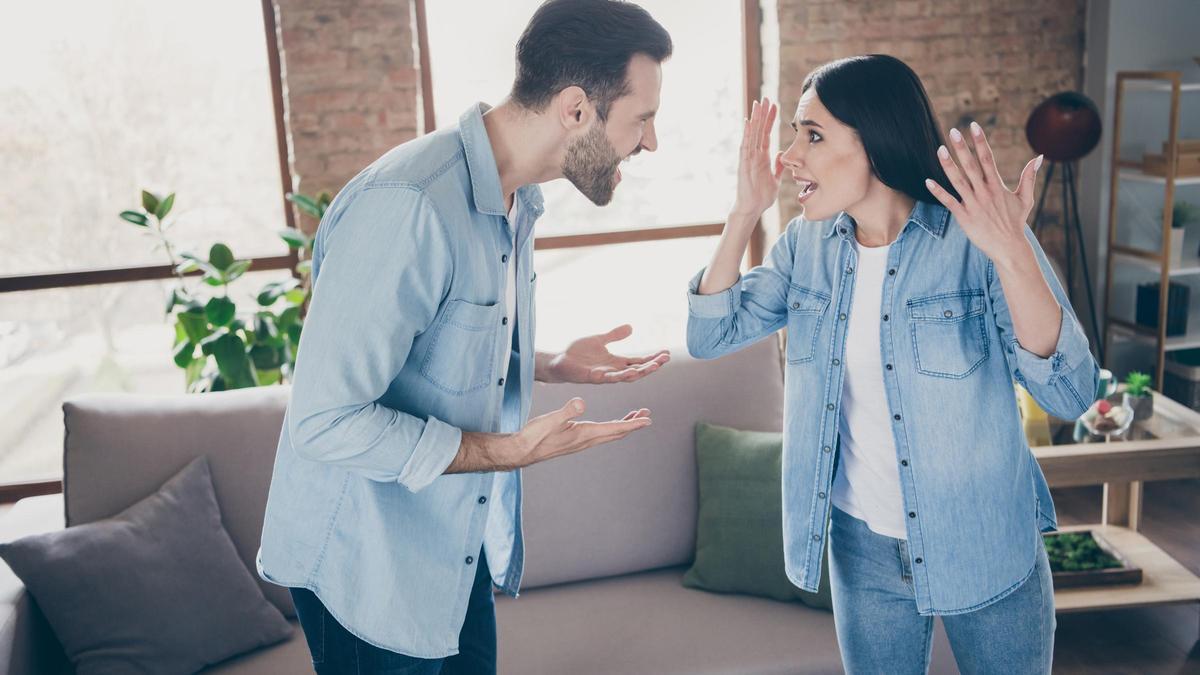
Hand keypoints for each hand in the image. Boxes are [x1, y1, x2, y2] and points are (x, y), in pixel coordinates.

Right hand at [513, 398, 651, 467]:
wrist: (521, 450)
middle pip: (616, 433)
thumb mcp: (550, 420)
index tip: (648, 420)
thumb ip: (567, 411)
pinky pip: (599, 435)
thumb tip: (582, 402)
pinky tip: (609, 424)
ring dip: (623, 426)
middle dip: (633, 424)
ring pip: (608, 434)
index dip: (633, 424)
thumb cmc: (534, 436)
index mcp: (584, 434)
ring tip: (634, 417)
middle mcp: (586, 440)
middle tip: (647, 416)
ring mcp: (580, 442)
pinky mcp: (575, 440)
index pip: (614, 429)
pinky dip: (610, 427)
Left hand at [546, 325, 669, 383]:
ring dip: (638, 373)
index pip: (639, 362)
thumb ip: (614, 335)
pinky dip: (610, 376)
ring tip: (652, 367)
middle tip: (664, 360)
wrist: (559, 360)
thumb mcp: (600, 340)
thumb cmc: (578, 353)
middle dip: (651, 366)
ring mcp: (602, 375)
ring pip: (624, 377)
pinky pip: (602, 378)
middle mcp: (612, 371)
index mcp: (615, 363)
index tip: (667, 354)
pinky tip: (621, 373)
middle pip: (636, 371)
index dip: (652, 359)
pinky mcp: (589, 377)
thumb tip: (631, 327)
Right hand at [731, 96, 784, 220]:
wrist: (753, 209)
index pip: (766, 134)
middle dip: (762, 114)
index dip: (770, 120)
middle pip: (759, 130)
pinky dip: (747, 134)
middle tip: (765, 98)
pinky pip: (746, 146)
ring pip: (752, 134)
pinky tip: (749, 122)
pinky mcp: (744, 164)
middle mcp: (754, 154)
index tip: (774, 106)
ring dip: (755, 119)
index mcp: (762, 157)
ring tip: (757, 104)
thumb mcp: (776, 179)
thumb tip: (781, 155)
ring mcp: (748, 158)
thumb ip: (778, 166)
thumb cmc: (762, 196)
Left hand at [925, 121, 1042, 264]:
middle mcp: (985, 192)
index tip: (973, 126)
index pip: (987, 158)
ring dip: (948, 165)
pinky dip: (938, 192)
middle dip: (962, 148)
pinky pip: (949, 202)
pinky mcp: (964, 217)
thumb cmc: (1015, 222)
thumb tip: (1039, 157)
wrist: (1009, 247)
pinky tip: (928, 181)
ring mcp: (974, 204)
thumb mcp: (1026, 198)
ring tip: (939, 149)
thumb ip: (1029, 176)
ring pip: (958, 181)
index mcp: (997, 185)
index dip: (980, 141)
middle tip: (953, 131)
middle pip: (971, 165)